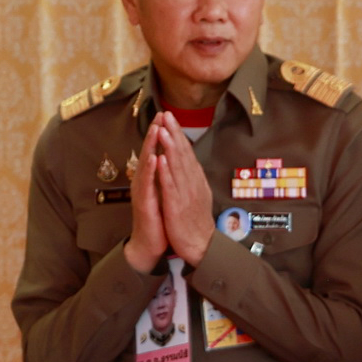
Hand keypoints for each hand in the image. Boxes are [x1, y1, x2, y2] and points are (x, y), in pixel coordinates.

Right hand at [123, 130, 167, 272]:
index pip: (156, 150)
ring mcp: (143, 192)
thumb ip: (165, 176)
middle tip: (160, 115)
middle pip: (149, 152)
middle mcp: (144, 182)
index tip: (167, 116)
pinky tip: (154, 158)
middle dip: (155, 133)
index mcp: (151, 178)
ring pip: (146, 164)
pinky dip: (150, 170)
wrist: (151, 244)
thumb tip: (170, 158)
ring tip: (156, 129)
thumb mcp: (164, 193)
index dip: (161, 133)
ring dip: (150, 146)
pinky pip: (147, 184)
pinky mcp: (144, 203)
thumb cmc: (158, 219)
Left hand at [153, 115, 214, 264]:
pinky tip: (160, 159)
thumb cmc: (195, 222)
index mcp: (195, 181)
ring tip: (162, 130)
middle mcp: (192, 184)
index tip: (170, 118)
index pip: (187, 153)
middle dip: (174, 133)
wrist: (201, 246)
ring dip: (169, 147)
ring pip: (177, 167)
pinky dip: (166, 172)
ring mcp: (185, 195)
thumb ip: (192, 178)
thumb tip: (188, 162)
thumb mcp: (197, 195)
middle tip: (166, 115)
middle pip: (183, 154)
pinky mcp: (178, 207)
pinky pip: (171, 187)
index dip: (178, 134)